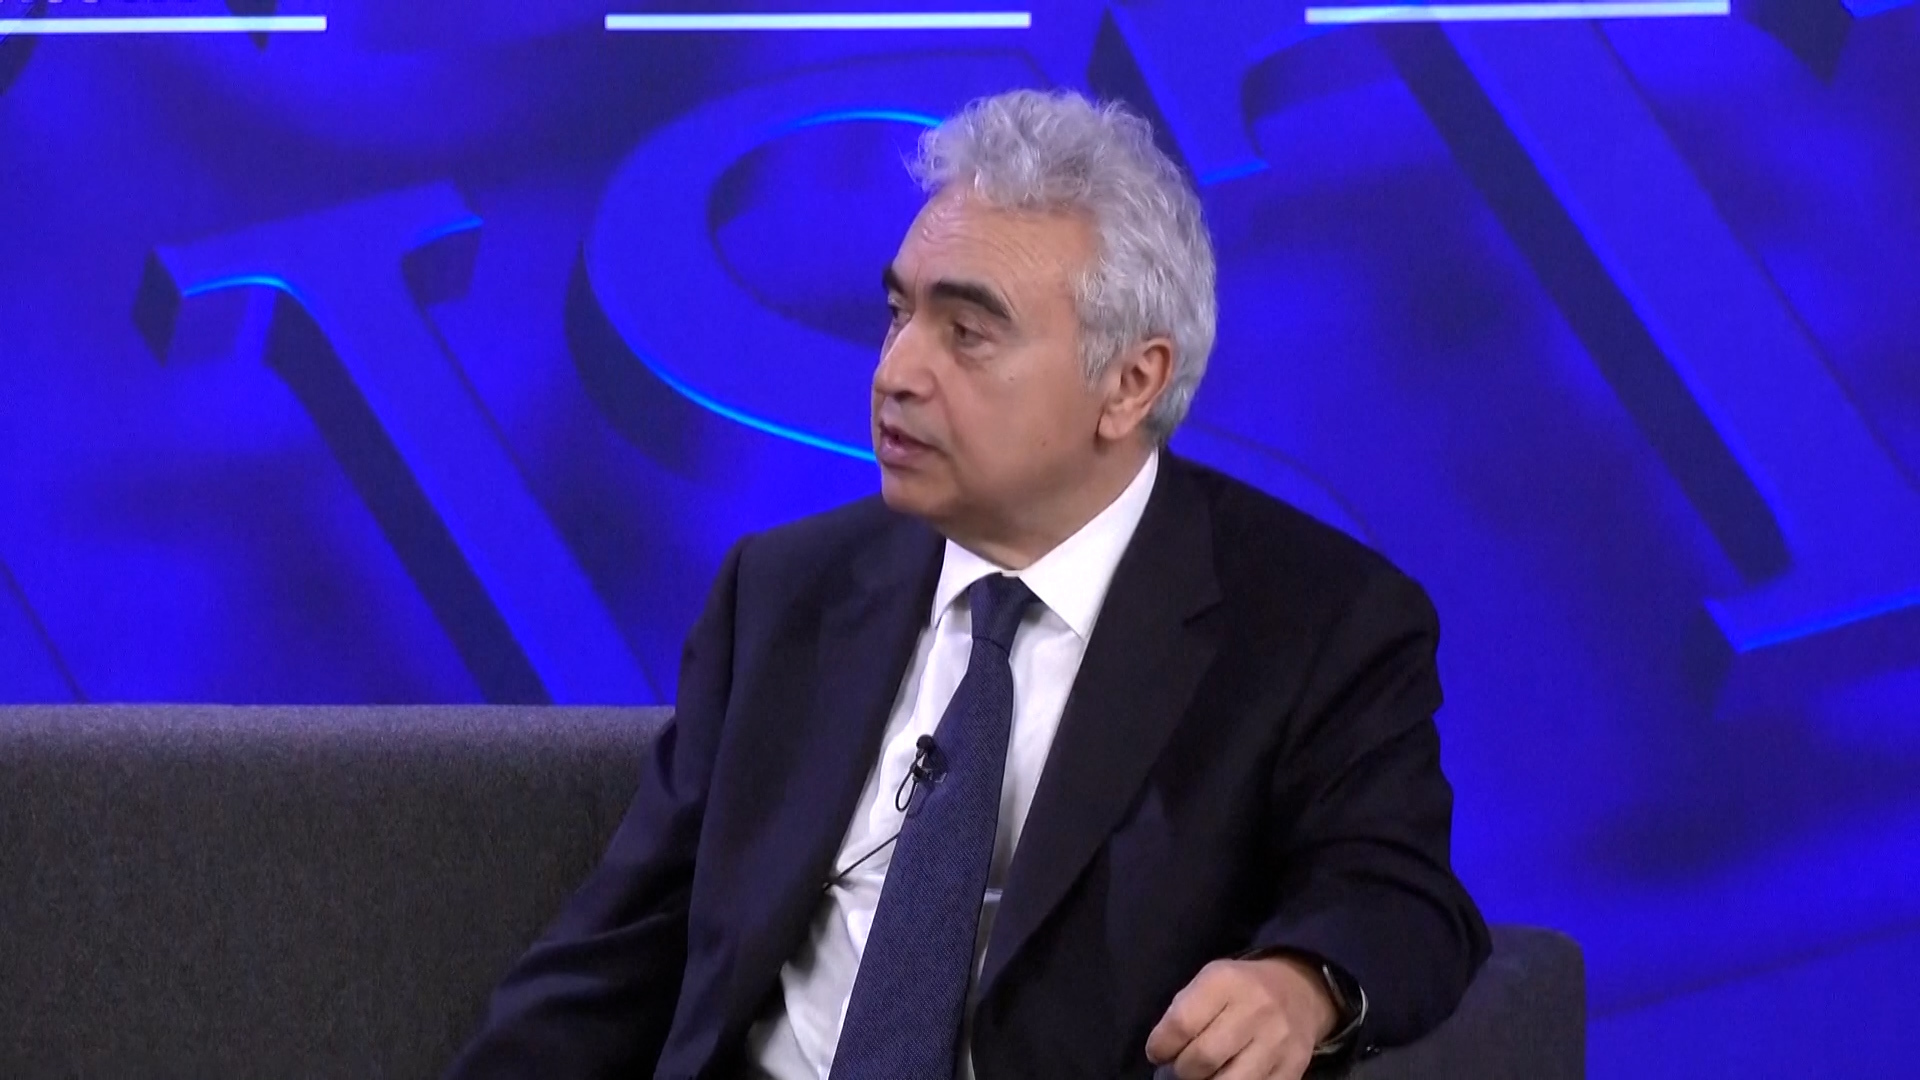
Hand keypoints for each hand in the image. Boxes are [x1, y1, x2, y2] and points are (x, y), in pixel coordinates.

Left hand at [1144, 956, 1335, 1079]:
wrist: (1299, 990)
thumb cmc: (1241, 988)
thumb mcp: (1209, 981)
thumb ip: (1184, 1012)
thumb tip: (1162, 1054)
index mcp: (1226, 981)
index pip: (1181, 1024)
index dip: (1161, 1046)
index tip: (1158, 1053)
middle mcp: (1255, 1010)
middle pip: (1203, 1058)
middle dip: (1182, 1071)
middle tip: (1181, 1068)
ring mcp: (1278, 1042)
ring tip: (1203, 1076)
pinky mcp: (1293, 1068)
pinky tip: (1227, 1078)